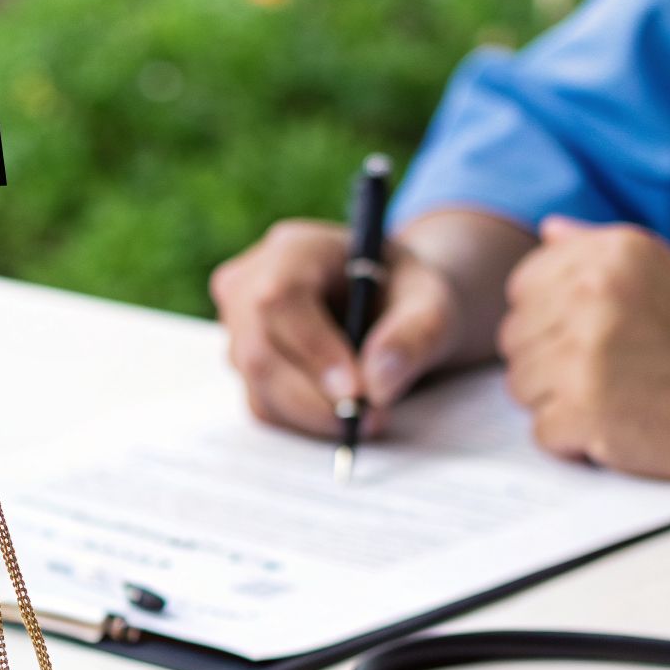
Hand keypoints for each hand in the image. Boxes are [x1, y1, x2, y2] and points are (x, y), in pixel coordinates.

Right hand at [211, 219, 464, 435]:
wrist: (388, 307)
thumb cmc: (405, 294)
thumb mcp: (432, 302)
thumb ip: (416, 335)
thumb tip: (378, 385)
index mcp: (293, 248)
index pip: (280, 297)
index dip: (312, 348)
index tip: (356, 391)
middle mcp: (249, 284)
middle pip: (259, 350)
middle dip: (315, 396)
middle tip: (369, 418)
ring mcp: (237, 328)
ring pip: (259, 386)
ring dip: (314, 414)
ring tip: (368, 416)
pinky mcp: (244, 367)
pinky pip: (264, 406)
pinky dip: (306, 420)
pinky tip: (343, 411)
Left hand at [500, 216, 669, 481]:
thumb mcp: (666, 273)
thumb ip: (599, 248)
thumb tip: (547, 228)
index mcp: (611, 253)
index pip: (523, 285)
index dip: (548, 318)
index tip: (594, 335)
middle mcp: (592, 294)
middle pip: (514, 338)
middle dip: (550, 362)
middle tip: (612, 373)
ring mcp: (585, 355)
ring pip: (519, 386)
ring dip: (558, 401)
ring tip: (617, 397)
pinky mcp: (584, 412)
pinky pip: (541, 430)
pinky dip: (574, 440)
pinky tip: (619, 426)